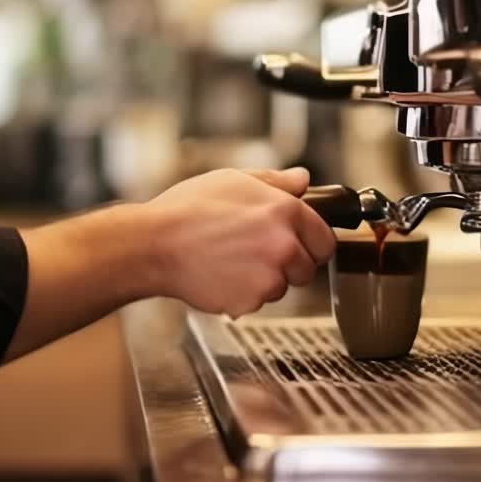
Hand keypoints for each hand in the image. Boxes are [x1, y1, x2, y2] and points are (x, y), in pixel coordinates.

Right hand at [142, 167, 335, 317]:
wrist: (155, 244)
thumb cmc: (188, 208)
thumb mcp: (234, 179)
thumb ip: (276, 181)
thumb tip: (303, 180)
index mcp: (286, 211)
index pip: (325, 240)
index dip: (311, 243)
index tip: (298, 245)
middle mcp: (284, 245)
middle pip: (307, 269)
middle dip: (289, 264)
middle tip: (255, 252)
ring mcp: (269, 277)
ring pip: (281, 287)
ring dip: (265, 279)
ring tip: (231, 260)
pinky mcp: (250, 301)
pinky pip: (256, 302)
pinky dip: (243, 294)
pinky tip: (221, 275)